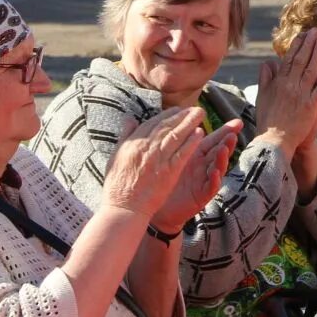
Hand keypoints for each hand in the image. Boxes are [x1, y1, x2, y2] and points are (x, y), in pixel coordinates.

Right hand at [99, 107, 204, 221]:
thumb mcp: (116, 155)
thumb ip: (125, 136)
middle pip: (167, 126)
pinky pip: (182, 153)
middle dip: (182, 115)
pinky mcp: (168, 172)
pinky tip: (199, 133)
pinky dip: (191, 142)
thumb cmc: (118, 185)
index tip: (177, 110)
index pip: (153, 122)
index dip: (167, 115)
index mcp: (133, 143)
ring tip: (200, 115)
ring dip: (189, 123)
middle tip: (194, 108)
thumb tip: (130, 118)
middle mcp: (146, 147)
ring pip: (176, 135)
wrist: (124, 208)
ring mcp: (158, 159)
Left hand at [151, 118, 238, 230]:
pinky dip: (214, 179)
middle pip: (219, 152)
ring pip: (218, 167)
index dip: (225, 131)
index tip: (237, 122)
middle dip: (228, 142)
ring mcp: (205, 180)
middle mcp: (205, 166)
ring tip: (224, 148)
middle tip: (233, 133)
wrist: (157, 206)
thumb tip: (180, 119)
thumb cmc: (164, 179)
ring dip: (222, 158)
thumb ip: (181, 140)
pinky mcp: (202, 195)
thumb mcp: (174, 156)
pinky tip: (215, 172)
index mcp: (198, 155)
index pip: (214, 140)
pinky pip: (210, 187)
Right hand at [252, 27, 316, 157]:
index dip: (298, 44)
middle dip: (311, 43)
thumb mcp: (262, 96)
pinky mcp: (311, 107)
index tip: (305, 33)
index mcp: (278, 82)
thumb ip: (265, 78)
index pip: (289, 58)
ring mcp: (301, 96)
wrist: (273, 141)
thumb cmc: (267, 121)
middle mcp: (289, 86)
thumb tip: (267, 62)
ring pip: (312, 70)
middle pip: (302, 60)